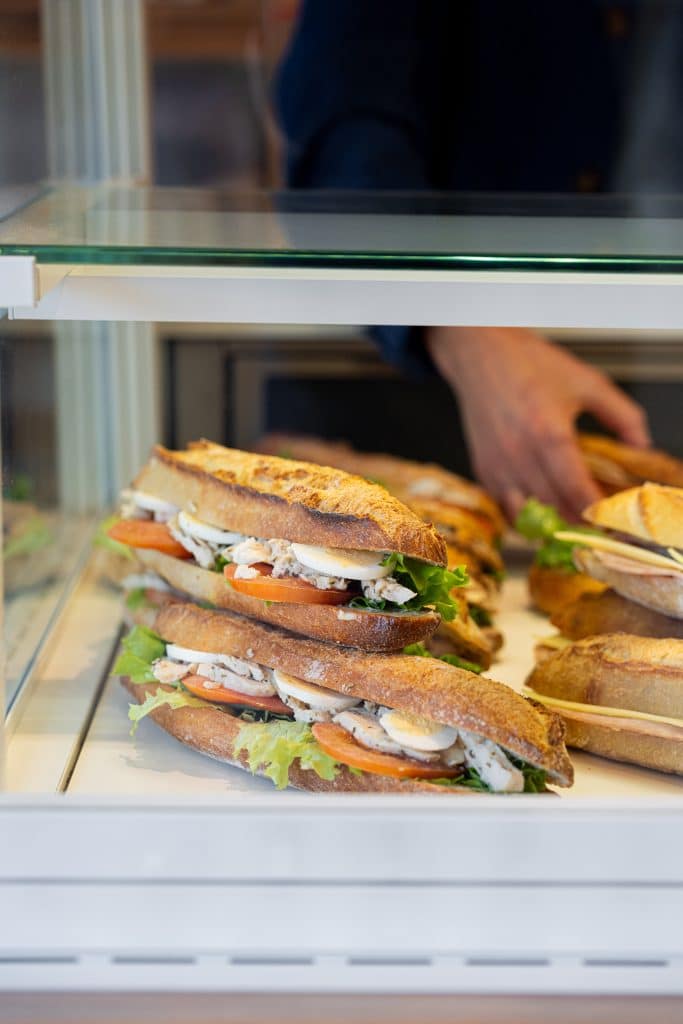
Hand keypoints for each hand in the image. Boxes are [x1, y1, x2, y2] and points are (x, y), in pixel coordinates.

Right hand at [425, 326, 650, 521]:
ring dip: (551, 521)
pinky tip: (542, 503)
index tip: (610, 517)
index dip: (596, 511)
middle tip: (596, 518)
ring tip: (569, 514)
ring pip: (528, 516)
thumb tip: (641, 444)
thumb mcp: (586, 382)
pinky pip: (507, 508)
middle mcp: (519, 455)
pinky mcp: (484, 471)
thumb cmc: (530, 365)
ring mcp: (498, 466)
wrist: (481, 356)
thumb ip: (621, 414)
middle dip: (580, 519)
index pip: (576, 490)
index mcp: (548, 433)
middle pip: (554, 508)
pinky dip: (526, 514)